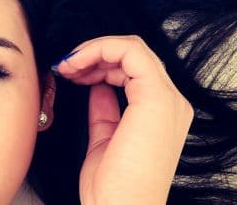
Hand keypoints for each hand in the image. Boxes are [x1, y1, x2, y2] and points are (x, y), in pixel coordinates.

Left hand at [52, 35, 193, 204]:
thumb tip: (97, 88)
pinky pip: (130, 52)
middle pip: (134, 55)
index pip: (135, 68)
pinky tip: (76, 65)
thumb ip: (105, 111)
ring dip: (94, 50)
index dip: (100, 64)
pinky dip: (100, 49)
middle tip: (64, 67)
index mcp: (163, 114)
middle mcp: (172, 103)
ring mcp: (168, 100)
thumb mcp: (104, 139)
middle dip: (95, 54)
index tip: (70, 73)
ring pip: (133, 48)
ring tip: (67, 66)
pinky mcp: (157, 99)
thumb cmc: (112, 189)